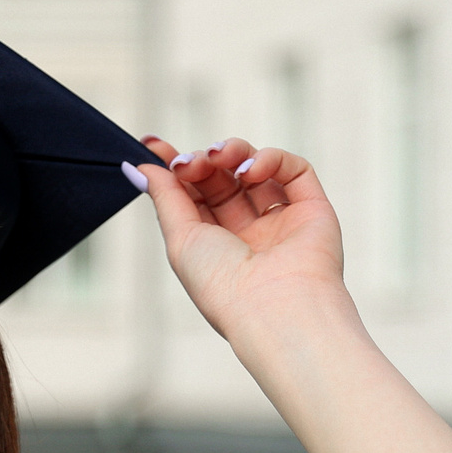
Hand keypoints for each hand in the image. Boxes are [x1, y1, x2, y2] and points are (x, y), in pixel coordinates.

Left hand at [132, 135, 348, 341]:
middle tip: (189, 162)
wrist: (274, 308)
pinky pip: (294, 170)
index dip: (176, 167)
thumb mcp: (180, 239)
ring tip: (219, 157)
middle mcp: (248, 234)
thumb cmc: (223, 287)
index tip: (154, 145)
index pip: (194, 195)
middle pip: (223, 179)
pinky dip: (271, 159)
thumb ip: (164, 198)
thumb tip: (138, 166)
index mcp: (214, 247)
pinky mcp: (313, 211)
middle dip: (202, 161)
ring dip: (234, 152)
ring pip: (257, 168)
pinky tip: (250, 170)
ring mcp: (281, 222)